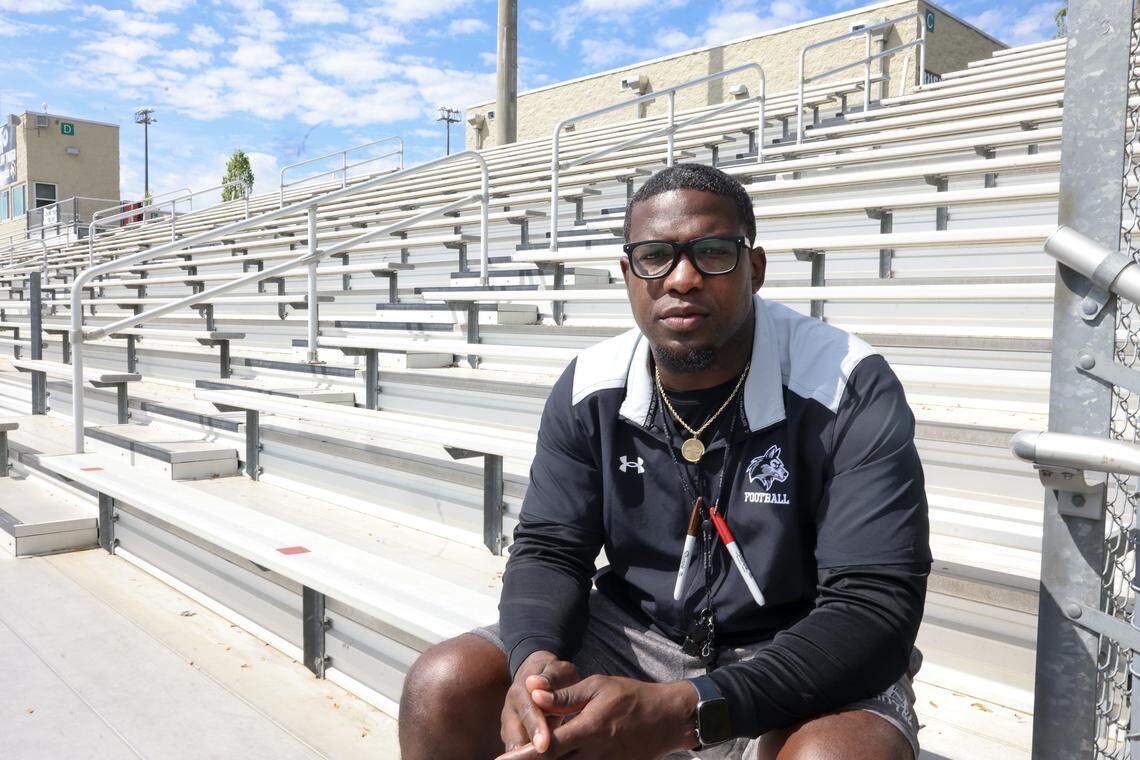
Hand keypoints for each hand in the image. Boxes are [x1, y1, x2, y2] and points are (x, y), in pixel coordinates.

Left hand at [495, 675, 698, 759]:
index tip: (503, 759)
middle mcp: (595, 754)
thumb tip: (532, 692)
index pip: (549, 747)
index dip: (524, 756)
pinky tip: (559, 758)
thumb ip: (564, 695)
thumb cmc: (631, 697)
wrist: (668, 719)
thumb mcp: (598, 687)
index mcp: (589, 730)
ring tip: (527, 757)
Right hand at [500, 650, 581, 752]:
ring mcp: (509, 729)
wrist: (536, 677)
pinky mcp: (514, 741)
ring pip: (515, 749)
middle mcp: (509, 713)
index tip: (543, 745)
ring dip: (528, 757)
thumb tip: (535, 684)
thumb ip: (549, 678)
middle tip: (543, 758)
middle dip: (527, 753)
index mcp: (519, 693)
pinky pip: (521, 754)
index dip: (536, 729)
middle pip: (516, 738)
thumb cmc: (553, 675)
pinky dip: (531, 758)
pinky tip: (550, 759)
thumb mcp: (556, 670)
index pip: (528, 713)